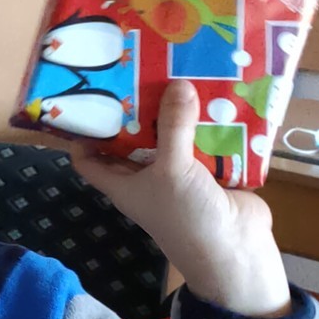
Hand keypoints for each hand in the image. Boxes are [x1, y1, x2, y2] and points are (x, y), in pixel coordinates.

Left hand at [65, 80, 291, 316]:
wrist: (236, 250)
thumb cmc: (188, 216)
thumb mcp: (172, 169)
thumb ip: (173, 126)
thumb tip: (176, 83)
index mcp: (123, 182)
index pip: (88, 159)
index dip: (82, 133)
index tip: (86, 97)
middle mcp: (147, 176)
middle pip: (133, 138)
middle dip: (137, 109)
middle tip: (138, 69)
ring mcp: (180, 173)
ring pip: (173, 135)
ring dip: (177, 110)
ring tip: (178, 69)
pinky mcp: (210, 171)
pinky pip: (205, 140)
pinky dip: (209, 122)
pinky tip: (213, 92)